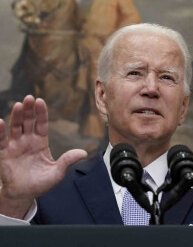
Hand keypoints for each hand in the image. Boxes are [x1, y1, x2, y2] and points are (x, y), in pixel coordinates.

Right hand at [0, 95, 86, 218]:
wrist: (24, 195)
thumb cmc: (41, 183)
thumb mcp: (58, 172)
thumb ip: (68, 161)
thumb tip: (84, 153)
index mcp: (40, 142)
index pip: (42, 124)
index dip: (41, 113)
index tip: (40, 101)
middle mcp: (28, 141)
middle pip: (28, 122)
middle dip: (29, 110)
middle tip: (29, 98)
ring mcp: (16, 146)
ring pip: (16, 128)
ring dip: (17, 116)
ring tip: (19, 105)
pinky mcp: (5, 154)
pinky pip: (1, 141)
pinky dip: (0, 132)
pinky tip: (0, 122)